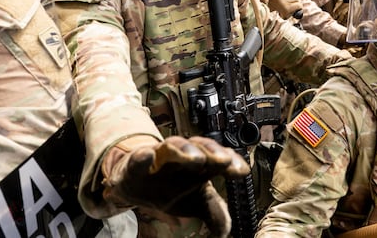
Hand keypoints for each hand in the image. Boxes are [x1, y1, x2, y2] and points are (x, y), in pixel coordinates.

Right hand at [103, 136, 249, 236]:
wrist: (135, 182)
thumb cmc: (170, 187)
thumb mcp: (195, 202)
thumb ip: (213, 213)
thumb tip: (226, 230)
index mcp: (200, 165)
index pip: (219, 158)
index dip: (232, 163)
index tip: (242, 171)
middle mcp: (182, 156)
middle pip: (199, 148)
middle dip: (212, 152)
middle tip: (224, 160)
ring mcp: (158, 157)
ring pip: (172, 147)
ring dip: (184, 151)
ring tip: (196, 159)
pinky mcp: (135, 165)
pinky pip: (138, 158)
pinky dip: (142, 156)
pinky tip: (148, 155)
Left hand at [268, 0, 303, 19]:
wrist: (264, 7)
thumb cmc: (276, 13)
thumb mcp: (285, 16)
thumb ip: (292, 13)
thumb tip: (299, 11)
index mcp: (285, 9)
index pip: (298, 5)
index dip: (299, 7)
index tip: (299, 7)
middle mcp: (283, 1)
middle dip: (295, 2)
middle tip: (292, 4)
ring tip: (287, 0)